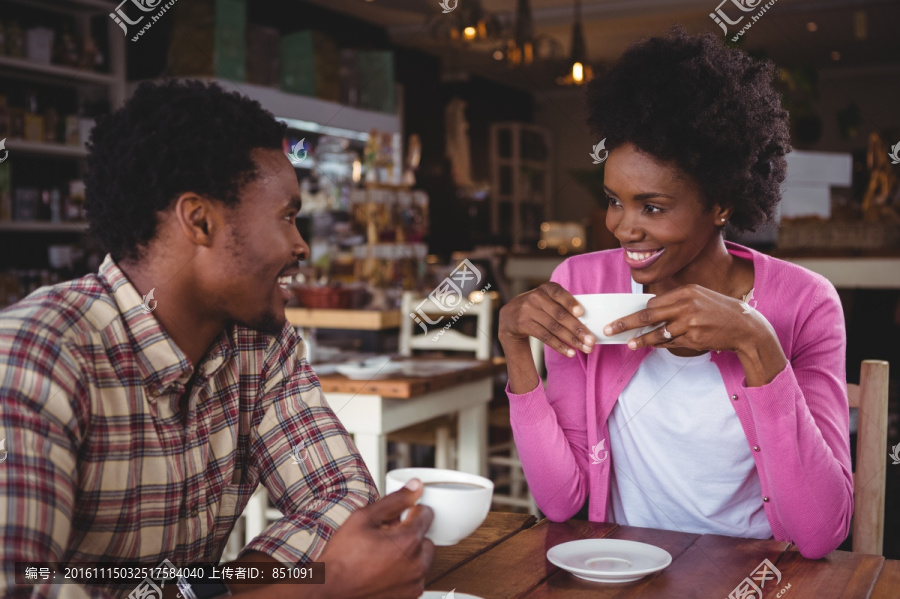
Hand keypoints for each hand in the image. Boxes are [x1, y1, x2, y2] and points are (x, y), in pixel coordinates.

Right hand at [318, 479, 434, 598]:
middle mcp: (417, 564)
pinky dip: (404, 572)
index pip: (426, 513)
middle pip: (425, 537)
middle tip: (385, 538)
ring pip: (421, 558)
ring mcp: (414, 583)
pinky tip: (383, 570)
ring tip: (382, 555)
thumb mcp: (364, 518)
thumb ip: (394, 500)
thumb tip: (416, 486)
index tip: (396, 517)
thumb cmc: (342, 558)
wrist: (330, 590)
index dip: (409, 511)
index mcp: (409, 541)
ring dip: (408, 554)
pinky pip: (414, 576)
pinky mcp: (409, 596)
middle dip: (409, 534)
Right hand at [499, 282, 594, 356]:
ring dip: (572, 340)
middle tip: (591, 340)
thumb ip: (563, 305)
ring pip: (554, 328)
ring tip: (585, 348)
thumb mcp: (547, 299)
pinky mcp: (523, 324)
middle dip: (577, 329)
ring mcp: (528, 311)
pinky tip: (570, 352)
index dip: (570, 303)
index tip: (582, 313)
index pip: (559, 294)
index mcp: (546, 288)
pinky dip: (560, 346)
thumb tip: (587, 322)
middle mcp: (536, 297)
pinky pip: (545, 337)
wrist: (510, 315)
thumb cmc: (538, 307)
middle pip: (559, 315)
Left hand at [603, 284, 766, 353]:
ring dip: (641, 340)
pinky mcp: (694, 339)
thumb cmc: (719, 310)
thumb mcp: (699, 297)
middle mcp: (686, 306)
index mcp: (686, 292)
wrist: (746, 326)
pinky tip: (650, 345)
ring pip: (658, 333)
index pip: (653, 302)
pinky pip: (671, 344)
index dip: (636, 311)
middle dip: (626, 323)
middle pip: (648, 315)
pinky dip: (659, 345)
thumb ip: (676, 302)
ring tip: (629, 344)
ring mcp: (690, 324)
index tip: (621, 315)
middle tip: (610, 329)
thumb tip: (649, 310)